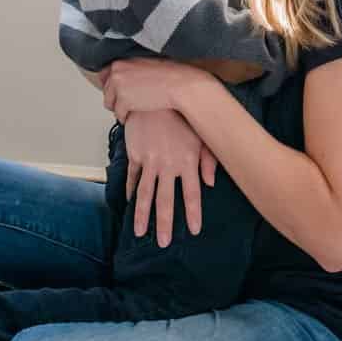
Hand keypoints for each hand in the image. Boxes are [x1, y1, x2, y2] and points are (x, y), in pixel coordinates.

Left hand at [99, 57, 205, 120]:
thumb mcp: (144, 63)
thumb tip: (119, 79)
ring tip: (133, 108)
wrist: (179, 84)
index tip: (119, 91)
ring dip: (120, 108)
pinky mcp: (124, 101)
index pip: (103, 75)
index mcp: (120, 61)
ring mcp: (118, 87)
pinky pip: (119, 115)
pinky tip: (137, 114)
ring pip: (110, 104)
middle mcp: (116, 72)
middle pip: (106, 91)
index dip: (112, 85)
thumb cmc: (168, 74)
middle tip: (131, 101)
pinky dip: (126, 117)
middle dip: (116, 98)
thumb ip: (129, 68)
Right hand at [118, 109, 217, 246]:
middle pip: (166, 201)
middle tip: (163, 243)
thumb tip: (211, 182)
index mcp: (187, 161)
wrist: (157, 97)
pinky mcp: (136, 154)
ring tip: (140, 233)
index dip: (192, 213)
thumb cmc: (182, 116)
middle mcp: (168, 165)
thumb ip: (208, 160)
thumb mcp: (201, 136)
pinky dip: (131, 191)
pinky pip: (133, 177)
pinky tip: (130, 203)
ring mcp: (150, 161)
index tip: (193, 230)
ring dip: (142, 215)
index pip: (192, 194)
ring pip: (145, 194)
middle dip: (164, 224)